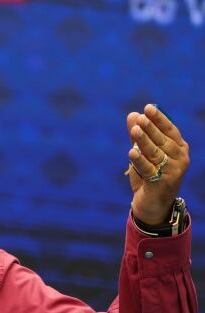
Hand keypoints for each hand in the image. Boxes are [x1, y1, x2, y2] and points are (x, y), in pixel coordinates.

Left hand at [126, 104, 189, 224]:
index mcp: (179, 148)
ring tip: (134, 130)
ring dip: (144, 141)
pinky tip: (131, 151)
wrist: (152, 204)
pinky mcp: (163, 183)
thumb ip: (138, 135)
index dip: (159, 119)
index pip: (170, 130)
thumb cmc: (149, 175)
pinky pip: (149, 169)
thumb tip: (132, 114)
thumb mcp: (143, 153)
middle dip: (150, 128)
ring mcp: (174, 171)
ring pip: (155, 153)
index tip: (148, 108)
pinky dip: (140, 160)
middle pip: (163, 141)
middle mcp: (180, 159)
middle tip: (140, 118)